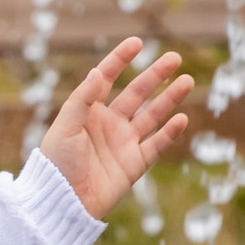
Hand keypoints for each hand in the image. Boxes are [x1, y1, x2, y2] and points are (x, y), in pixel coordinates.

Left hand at [40, 39, 196, 218]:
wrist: (63, 202)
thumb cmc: (57, 163)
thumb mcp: (65, 126)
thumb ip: (83, 99)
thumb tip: (99, 70)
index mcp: (89, 111)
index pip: (108, 79)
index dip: (121, 60)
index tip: (136, 42)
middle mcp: (109, 123)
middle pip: (137, 93)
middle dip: (156, 75)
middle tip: (175, 58)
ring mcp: (124, 143)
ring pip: (152, 115)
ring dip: (169, 98)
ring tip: (187, 81)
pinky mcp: (135, 164)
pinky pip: (157, 144)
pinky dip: (170, 132)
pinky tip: (181, 118)